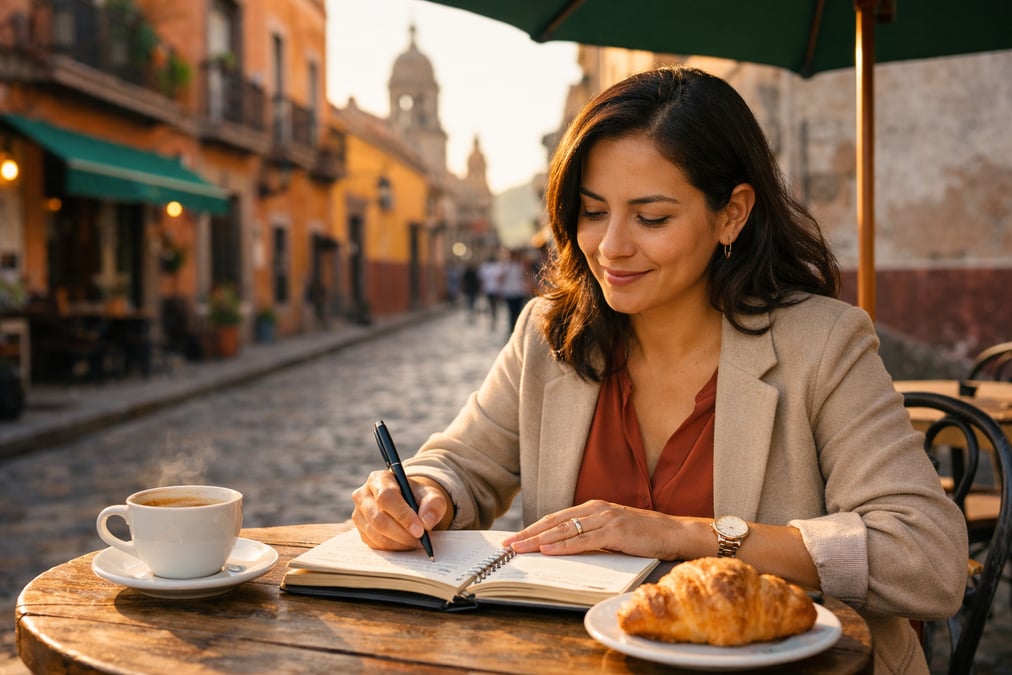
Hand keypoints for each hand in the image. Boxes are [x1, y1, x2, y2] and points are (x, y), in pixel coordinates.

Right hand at [351, 470, 448, 550]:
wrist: (408, 503)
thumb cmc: (417, 497)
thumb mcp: (430, 495)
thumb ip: (433, 504)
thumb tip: (426, 522)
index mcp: (379, 479)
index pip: (386, 497)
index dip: (403, 515)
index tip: (420, 530)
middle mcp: (363, 495)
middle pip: (378, 519)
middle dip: (402, 534)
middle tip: (421, 540)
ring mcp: (359, 515)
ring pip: (376, 534)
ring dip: (399, 543)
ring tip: (416, 543)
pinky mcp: (361, 531)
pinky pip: (375, 544)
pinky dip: (393, 548)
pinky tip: (406, 544)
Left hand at [502, 499, 702, 559]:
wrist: (674, 533)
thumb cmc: (644, 535)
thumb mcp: (612, 533)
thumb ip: (591, 536)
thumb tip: (564, 548)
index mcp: (594, 508)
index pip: (556, 518)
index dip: (533, 528)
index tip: (515, 539)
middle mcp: (596, 509)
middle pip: (554, 522)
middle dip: (528, 534)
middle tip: (508, 544)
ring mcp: (605, 519)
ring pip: (564, 530)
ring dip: (539, 541)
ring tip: (520, 548)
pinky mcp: (615, 531)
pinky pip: (583, 540)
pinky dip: (563, 546)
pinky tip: (548, 550)